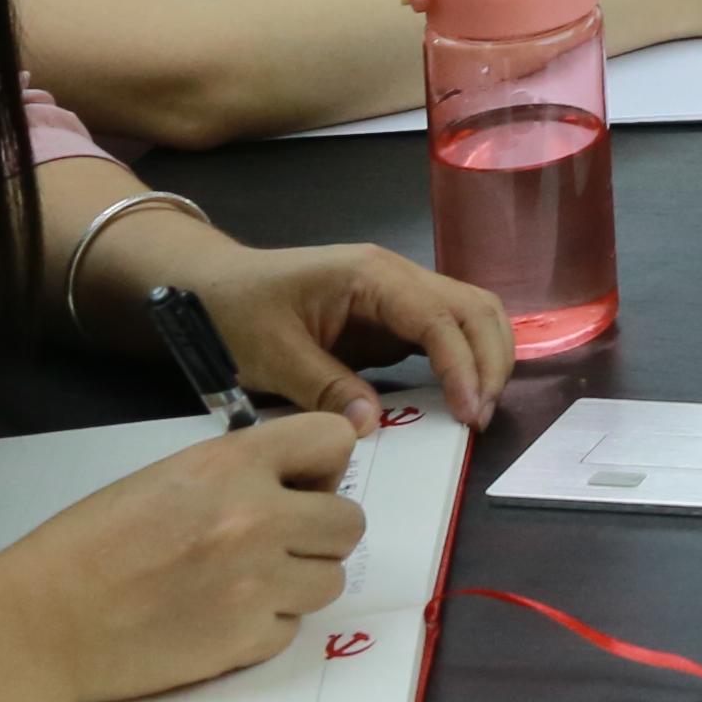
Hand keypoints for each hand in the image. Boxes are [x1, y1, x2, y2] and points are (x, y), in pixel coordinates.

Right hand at [0, 417, 370, 701]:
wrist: (39, 623)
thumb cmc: (91, 544)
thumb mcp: (170, 476)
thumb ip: (241, 472)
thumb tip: (302, 483)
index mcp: (232, 465)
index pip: (336, 440)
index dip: (323, 465)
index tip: (299, 484)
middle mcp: (256, 519)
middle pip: (349, 522)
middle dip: (317, 532)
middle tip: (274, 541)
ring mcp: (256, 584)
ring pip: (330, 580)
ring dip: (297, 581)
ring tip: (243, 581)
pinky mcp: (246, 641)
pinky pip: (292, 627)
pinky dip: (265, 624)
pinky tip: (218, 616)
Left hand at [172, 237, 512, 428]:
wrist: (210, 286)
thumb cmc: (235, 311)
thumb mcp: (272, 354)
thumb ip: (325, 388)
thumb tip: (372, 425)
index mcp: (371, 276)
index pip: (439, 317)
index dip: (463, 365)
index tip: (469, 414)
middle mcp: (397, 277)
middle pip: (474, 307)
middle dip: (490, 360)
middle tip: (482, 417)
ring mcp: (397, 296)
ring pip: (470, 315)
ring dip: (485, 359)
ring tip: (479, 410)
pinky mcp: (391, 319)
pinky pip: (445, 334)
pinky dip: (464, 361)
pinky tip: (461, 397)